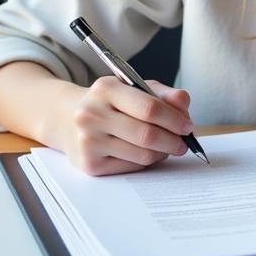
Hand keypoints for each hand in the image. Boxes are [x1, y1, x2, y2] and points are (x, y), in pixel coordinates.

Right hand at [58, 76, 195, 175]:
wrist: (67, 119)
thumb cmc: (110, 103)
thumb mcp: (134, 88)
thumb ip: (163, 94)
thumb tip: (184, 101)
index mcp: (105, 89)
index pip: (150, 108)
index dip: (175, 119)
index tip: (188, 126)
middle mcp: (91, 115)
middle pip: (147, 135)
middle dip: (173, 140)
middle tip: (184, 143)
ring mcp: (88, 142)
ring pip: (142, 154)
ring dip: (163, 152)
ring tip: (167, 146)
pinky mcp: (89, 164)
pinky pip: (132, 166)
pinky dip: (147, 161)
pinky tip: (147, 152)